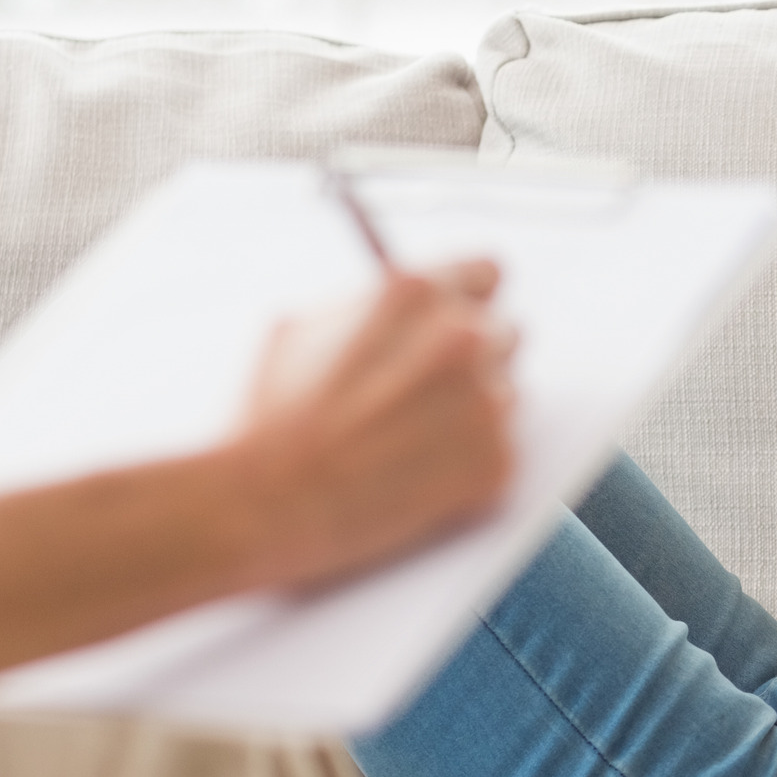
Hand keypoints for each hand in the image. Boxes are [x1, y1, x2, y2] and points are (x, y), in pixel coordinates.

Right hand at [231, 258, 517, 585]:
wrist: (270, 502)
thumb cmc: (274, 418)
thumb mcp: (303, 329)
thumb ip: (369, 307)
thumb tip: (401, 303)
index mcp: (417, 293)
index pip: (486, 273)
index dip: (467, 299)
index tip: (459, 316)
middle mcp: (464, 338)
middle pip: (505, 333)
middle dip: (474, 357)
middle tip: (430, 389)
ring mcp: (488, 401)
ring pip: (506, 395)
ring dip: (473, 412)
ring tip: (410, 439)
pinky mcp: (499, 461)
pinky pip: (504, 451)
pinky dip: (472, 462)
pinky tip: (420, 472)